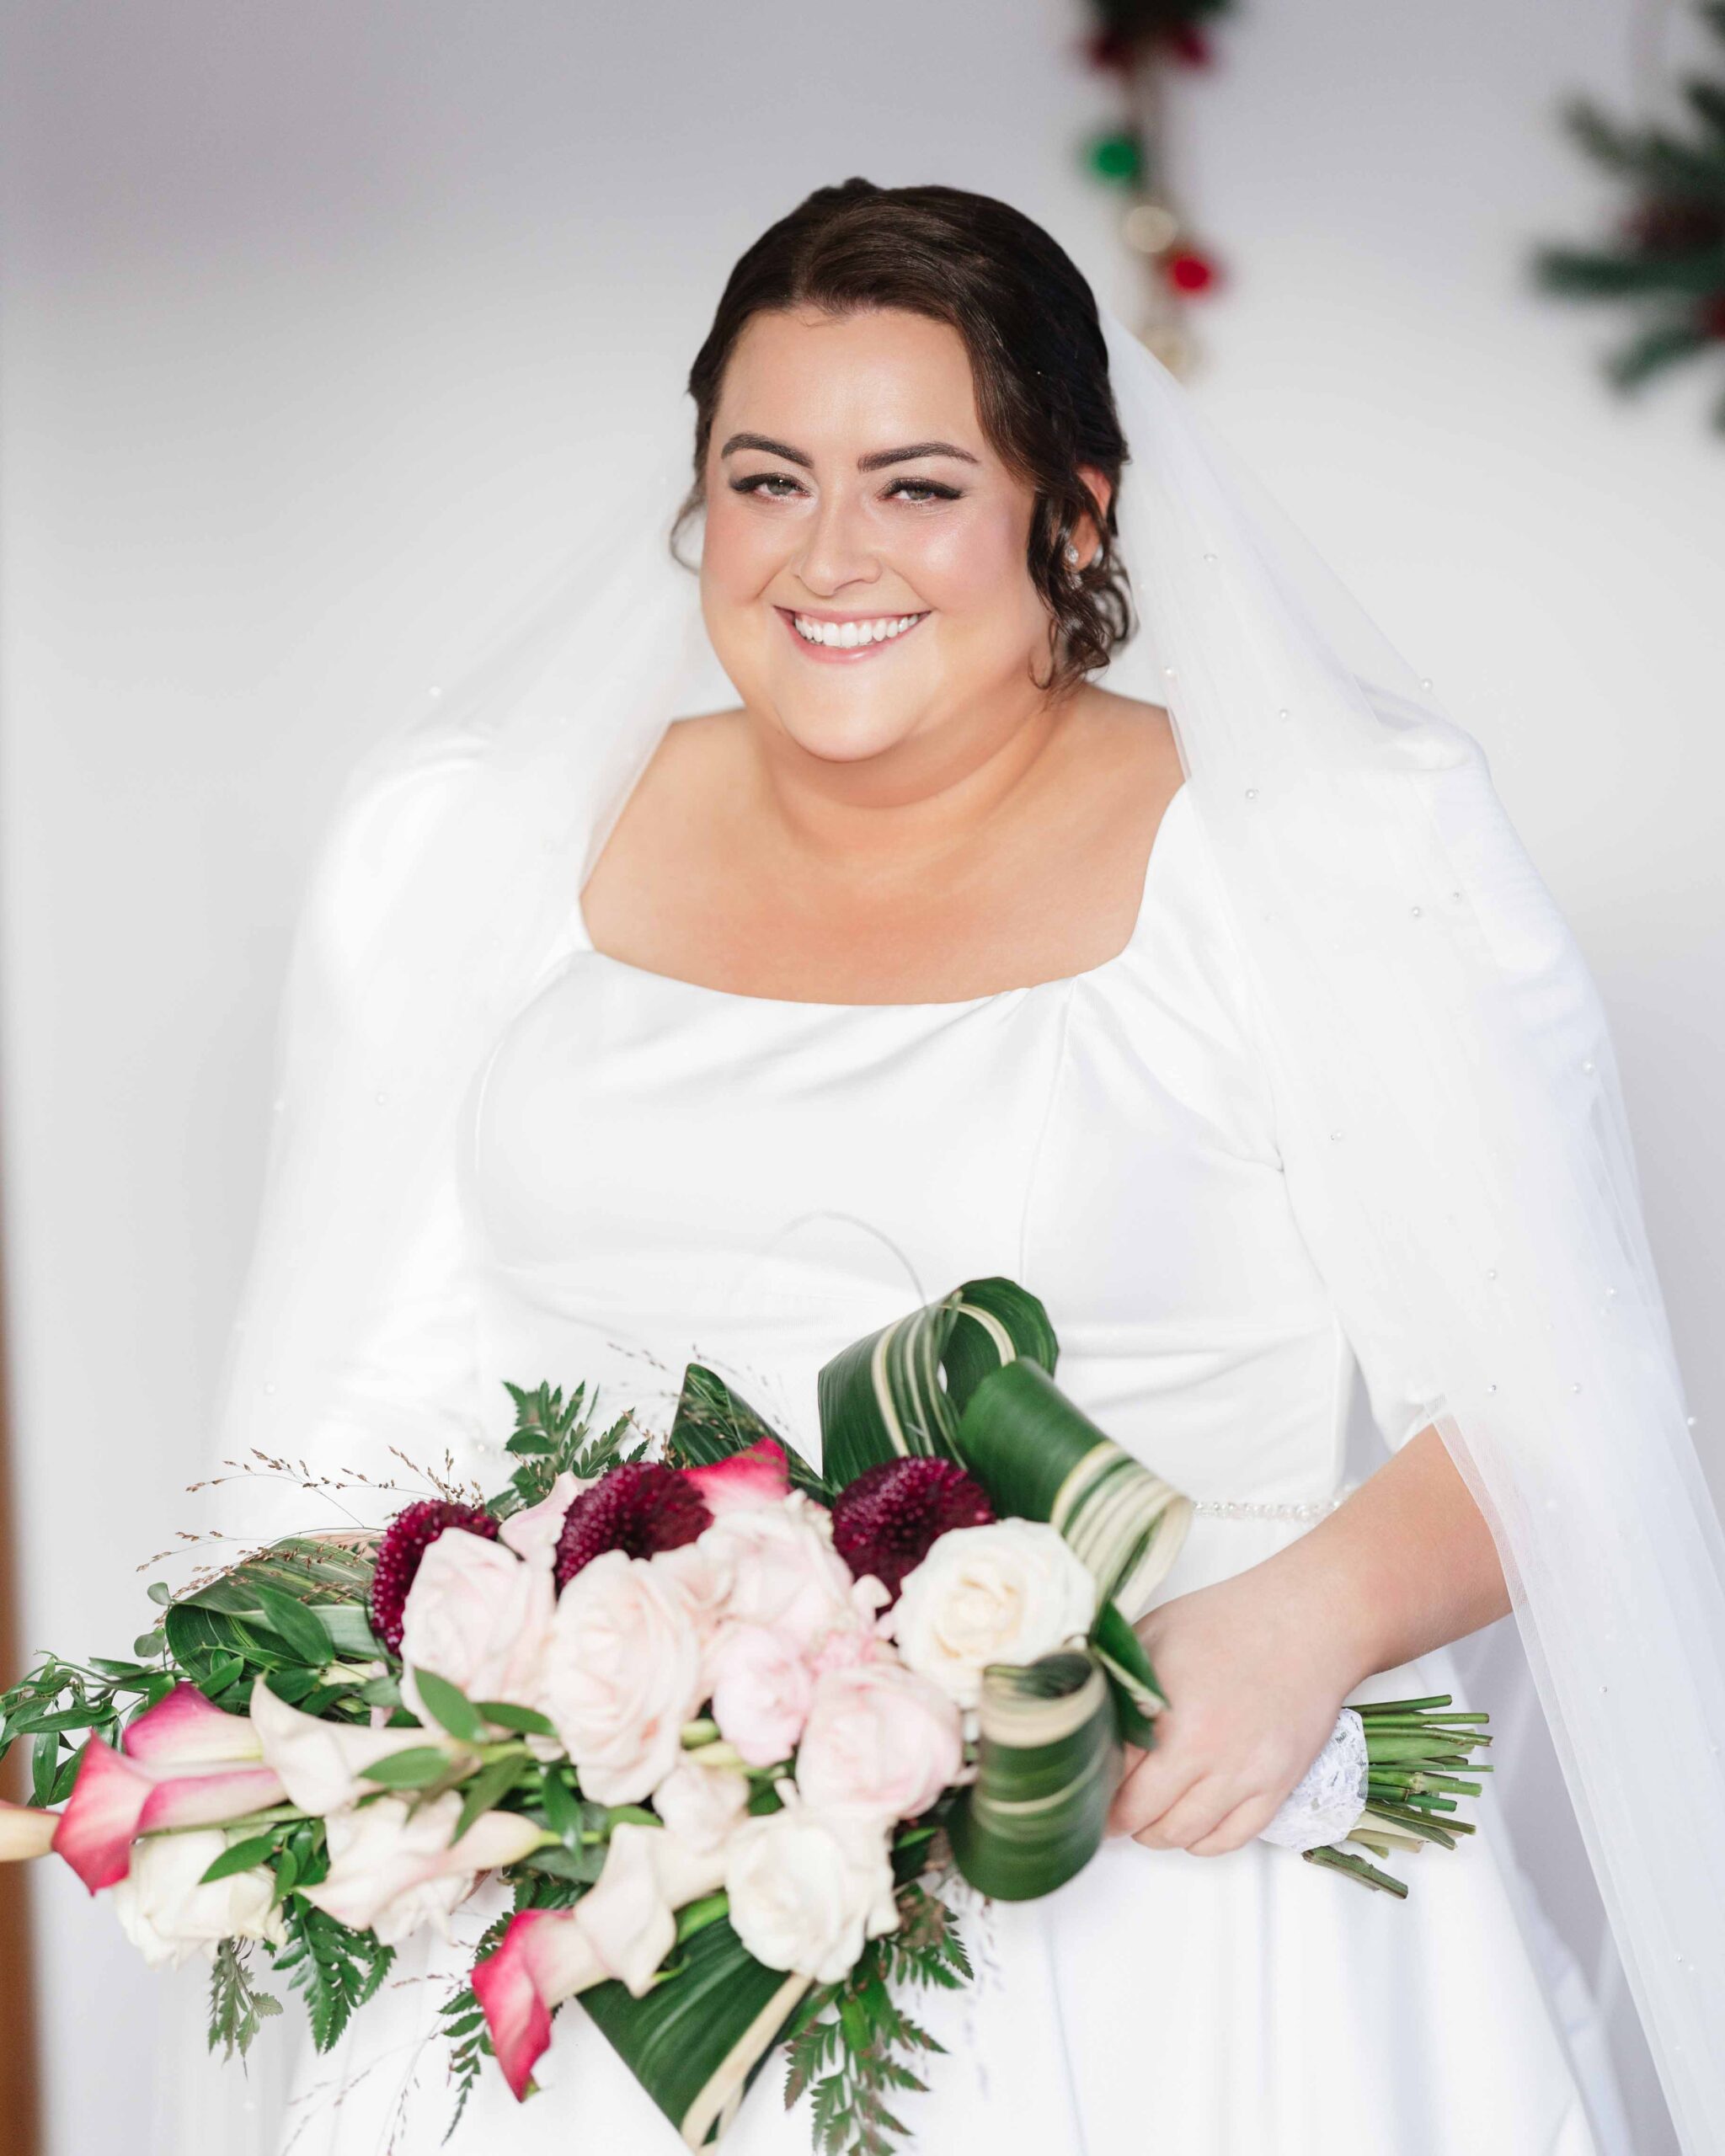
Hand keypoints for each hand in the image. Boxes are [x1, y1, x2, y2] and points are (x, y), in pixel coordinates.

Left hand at [1106, 1564, 1362, 1858]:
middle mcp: (1205, 1751)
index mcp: (1168, 1712)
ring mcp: (1244, 1774)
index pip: (1111, 1771)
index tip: (1084, 1789)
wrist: (1306, 1624)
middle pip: (1142, 1813)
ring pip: (1184, 1834)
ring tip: (1144, 1822)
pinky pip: (1232, 1838)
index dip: (1093, 1785)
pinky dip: (1203, 1843)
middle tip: (1107, 1813)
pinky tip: (1189, 1828)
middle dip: (1118, 1819)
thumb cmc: (1228, 1622)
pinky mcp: (1277, 1787)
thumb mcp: (1155, 1633)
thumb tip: (1082, 1710)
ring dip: (1155, 1835)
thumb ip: (1118, 1677)